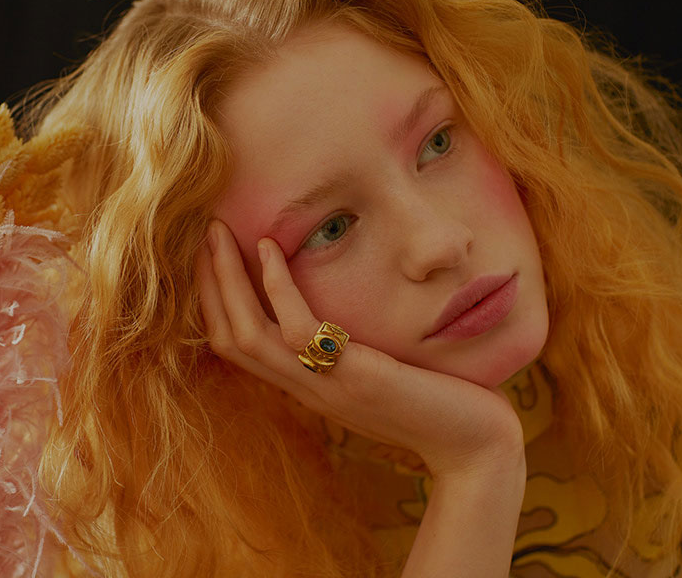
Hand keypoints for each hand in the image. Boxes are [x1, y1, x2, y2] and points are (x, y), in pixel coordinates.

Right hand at [196, 219, 523, 478]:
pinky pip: (295, 329)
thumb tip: (335, 317)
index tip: (211, 256)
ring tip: (219, 234)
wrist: (477, 447)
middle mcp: (306, 389)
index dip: (215, 300)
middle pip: (229, 337)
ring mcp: (325, 386)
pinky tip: (272, 250)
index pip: (236, 345)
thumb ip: (348, 351)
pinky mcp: (354, 377)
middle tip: (204, 233)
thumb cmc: (436, 403)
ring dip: (226, 279)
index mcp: (306, 386)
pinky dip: (276, 286)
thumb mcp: (377, 373)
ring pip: (248, 334)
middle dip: (210, 282)